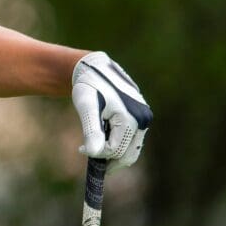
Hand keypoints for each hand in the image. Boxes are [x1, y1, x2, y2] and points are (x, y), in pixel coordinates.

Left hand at [71, 51, 152, 169]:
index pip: (115, 150)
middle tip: (87, 153)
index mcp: (131, 118)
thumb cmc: (88, 86)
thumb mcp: (86, 107)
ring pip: (132, 148)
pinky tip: (103, 137)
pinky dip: (119, 144)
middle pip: (127, 154)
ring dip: (113, 151)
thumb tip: (94, 153)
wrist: (95, 69)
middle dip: (107, 157)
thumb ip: (92, 130)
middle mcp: (143, 118)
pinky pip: (132, 139)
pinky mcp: (142, 116)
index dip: (97, 153)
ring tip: (94, 145)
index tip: (80, 148)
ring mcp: (145, 117)